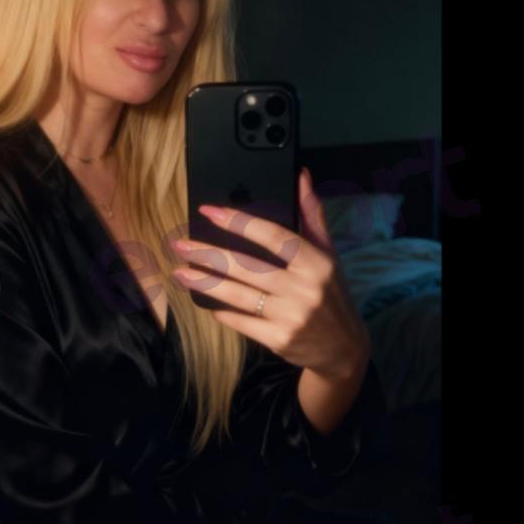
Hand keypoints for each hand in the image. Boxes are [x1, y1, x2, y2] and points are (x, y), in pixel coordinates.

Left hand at [171, 168, 370, 378]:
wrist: (343, 348)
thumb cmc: (331, 295)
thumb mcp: (329, 255)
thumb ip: (312, 216)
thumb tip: (301, 175)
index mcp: (316, 262)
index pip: (273, 236)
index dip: (239, 222)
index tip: (210, 212)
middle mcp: (305, 288)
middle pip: (247, 266)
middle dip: (209, 255)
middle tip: (180, 245)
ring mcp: (291, 316)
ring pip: (238, 295)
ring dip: (205, 283)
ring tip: (179, 273)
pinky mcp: (280, 340)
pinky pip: (242, 322)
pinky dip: (222, 312)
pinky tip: (205, 301)